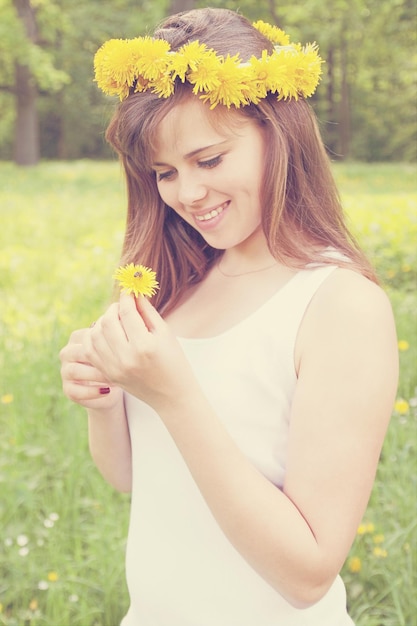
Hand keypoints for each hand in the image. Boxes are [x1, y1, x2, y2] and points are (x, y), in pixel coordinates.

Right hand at [60, 327, 122, 410]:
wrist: (112, 387)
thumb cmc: (116, 361)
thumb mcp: (117, 347)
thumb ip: (116, 335)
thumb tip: (124, 323)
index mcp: (78, 338)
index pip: (87, 337)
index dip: (105, 344)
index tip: (123, 350)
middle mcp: (67, 353)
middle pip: (78, 353)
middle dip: (100, 360)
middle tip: (119, 366)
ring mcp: (65, 371)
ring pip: (74, 371)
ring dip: (95, 375)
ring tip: (114, 379)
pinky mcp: (67, 389)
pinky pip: (74, 391)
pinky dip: (91, 391)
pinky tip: (107, 391)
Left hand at [83, 293, 195, 411]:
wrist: (172, 396)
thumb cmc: (173, 361)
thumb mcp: (165, 334)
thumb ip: (148, 312)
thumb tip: (134, 292)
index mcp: (145, 346)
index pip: (128, 313)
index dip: (127, 297)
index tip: (128, 290)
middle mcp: (127, 358)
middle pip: (108, 322)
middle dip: (113, 308)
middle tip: (122, 306)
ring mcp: (114, 368)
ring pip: (95, 334)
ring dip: (102, 322)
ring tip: (115, 320)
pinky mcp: (108, 374)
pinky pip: (91, 350)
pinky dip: (94, 337)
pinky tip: (106, 333)